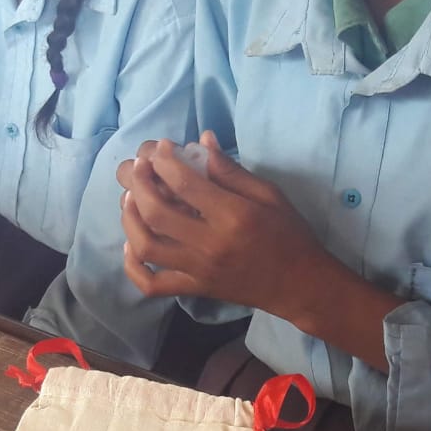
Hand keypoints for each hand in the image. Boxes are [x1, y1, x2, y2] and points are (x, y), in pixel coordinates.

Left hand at [117, 132, 332, 318]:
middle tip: (139, 167)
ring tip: (130, 198)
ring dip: (130, 219)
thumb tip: (202, 141)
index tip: (161, 148)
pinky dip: (133, 267)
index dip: (165, 161)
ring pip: (147, 247)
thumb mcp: (269, 195)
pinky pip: (152, 284)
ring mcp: (199, 270)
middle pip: (157, 213)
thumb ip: (231, 170)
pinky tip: (132, 245)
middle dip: (140, 184)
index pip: (186, 184)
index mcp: (233, 215)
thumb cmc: (288, 234)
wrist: (300, 284)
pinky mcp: (195, 289)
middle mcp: (211, 244)